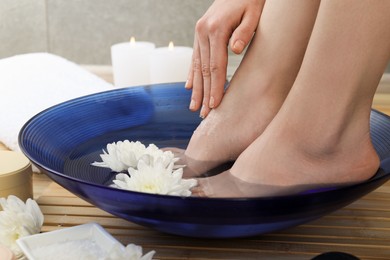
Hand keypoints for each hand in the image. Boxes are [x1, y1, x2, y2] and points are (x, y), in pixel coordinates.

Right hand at [186, 0, 263, 117]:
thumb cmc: (251, 0)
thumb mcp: (254, 13)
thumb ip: (245, 32)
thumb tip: (234, 50)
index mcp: (216, 29)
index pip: (215, 65)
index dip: (215, 86)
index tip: (215, 104)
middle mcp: (203, 32)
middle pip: (203, 69)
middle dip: (204, 93)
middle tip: (203, 114)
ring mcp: (199, 33)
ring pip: (197, 66)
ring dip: (196, 88)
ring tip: (194, 107)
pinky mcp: (200, 33)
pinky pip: (195, 57)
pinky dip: (192, 73)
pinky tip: (189, 86)